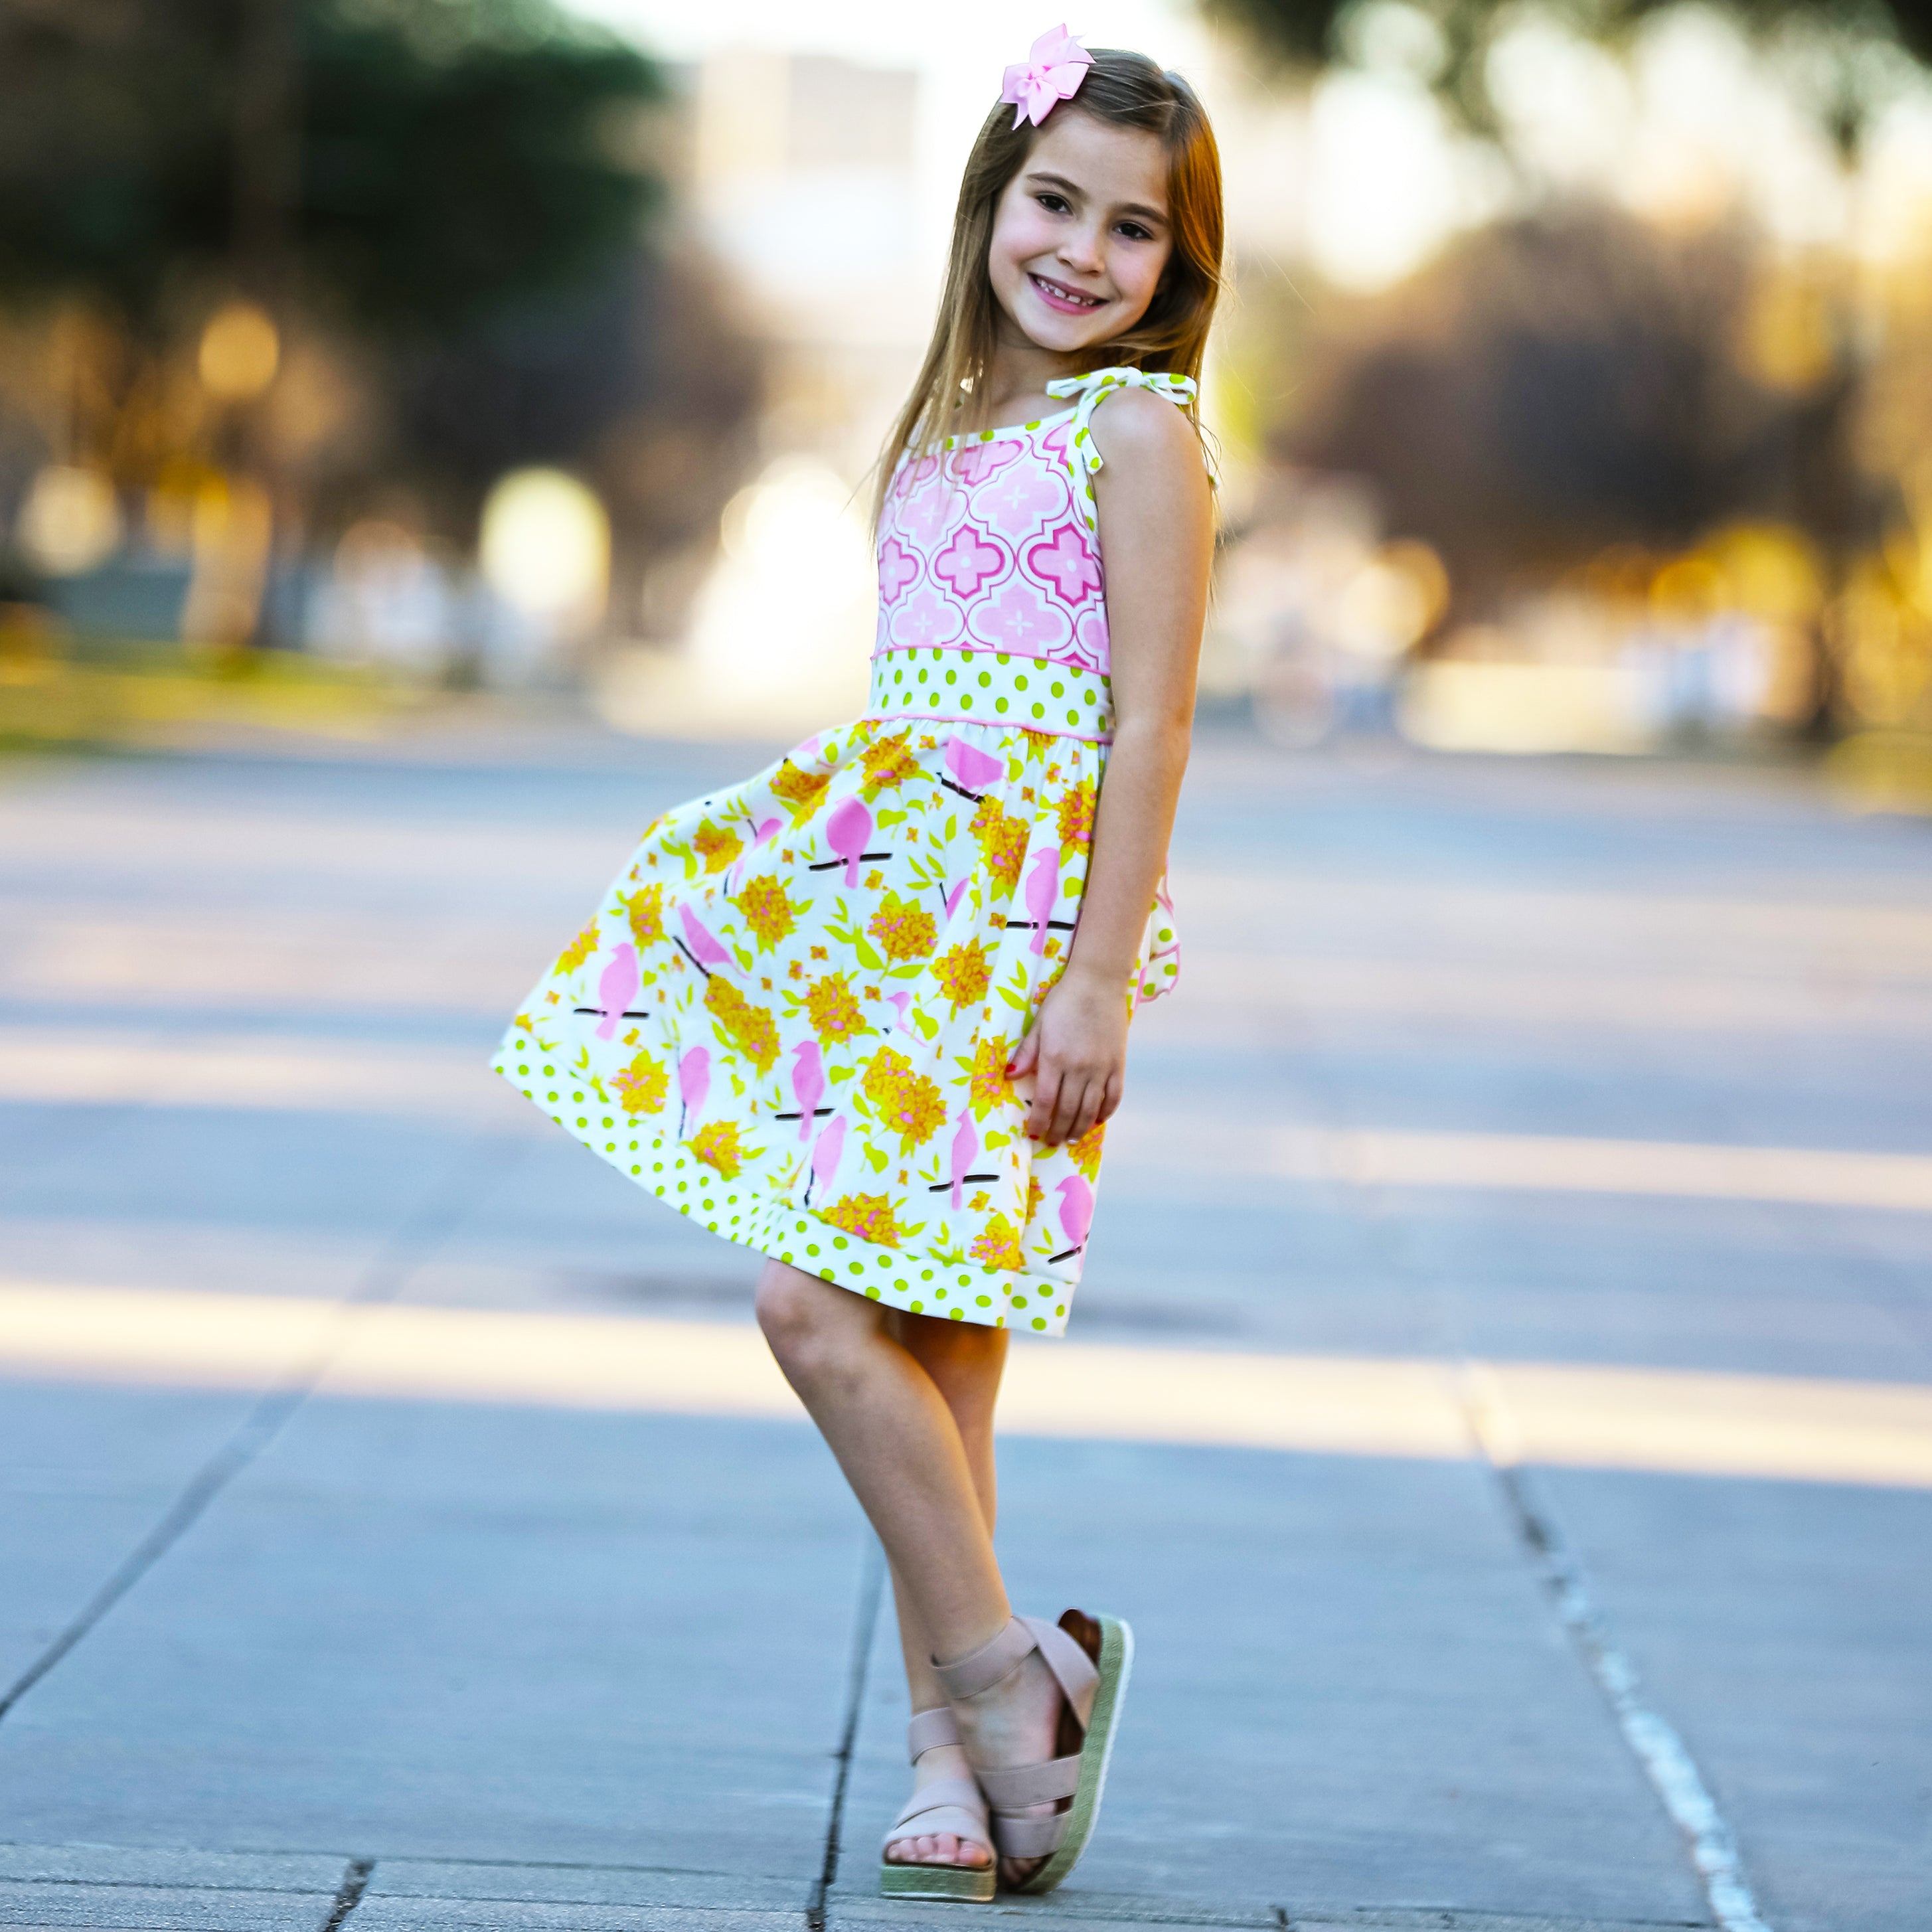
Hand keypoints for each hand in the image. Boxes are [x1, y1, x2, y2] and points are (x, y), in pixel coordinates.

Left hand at [1007, 968, 1127, 1146]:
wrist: (1098, 983)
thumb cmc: (1063, 1002)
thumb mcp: (1038, 1025)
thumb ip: (1026, 1053)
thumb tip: (1010, 1076)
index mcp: (1054, 1058)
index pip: (1044, 1101)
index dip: (1039, 1121)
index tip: (1034, 1133)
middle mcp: (1078, 1068)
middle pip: (1067, 1111)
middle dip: (1057, 1131)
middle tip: (1051, 1141)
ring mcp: (1101, 1068)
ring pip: (1090, 1110)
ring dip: (1079, 1128)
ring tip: (1070, 1138)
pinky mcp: (1118, 1064)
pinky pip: (1114, 1097)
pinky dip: (1105, 1113)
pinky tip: (1097, 1121)